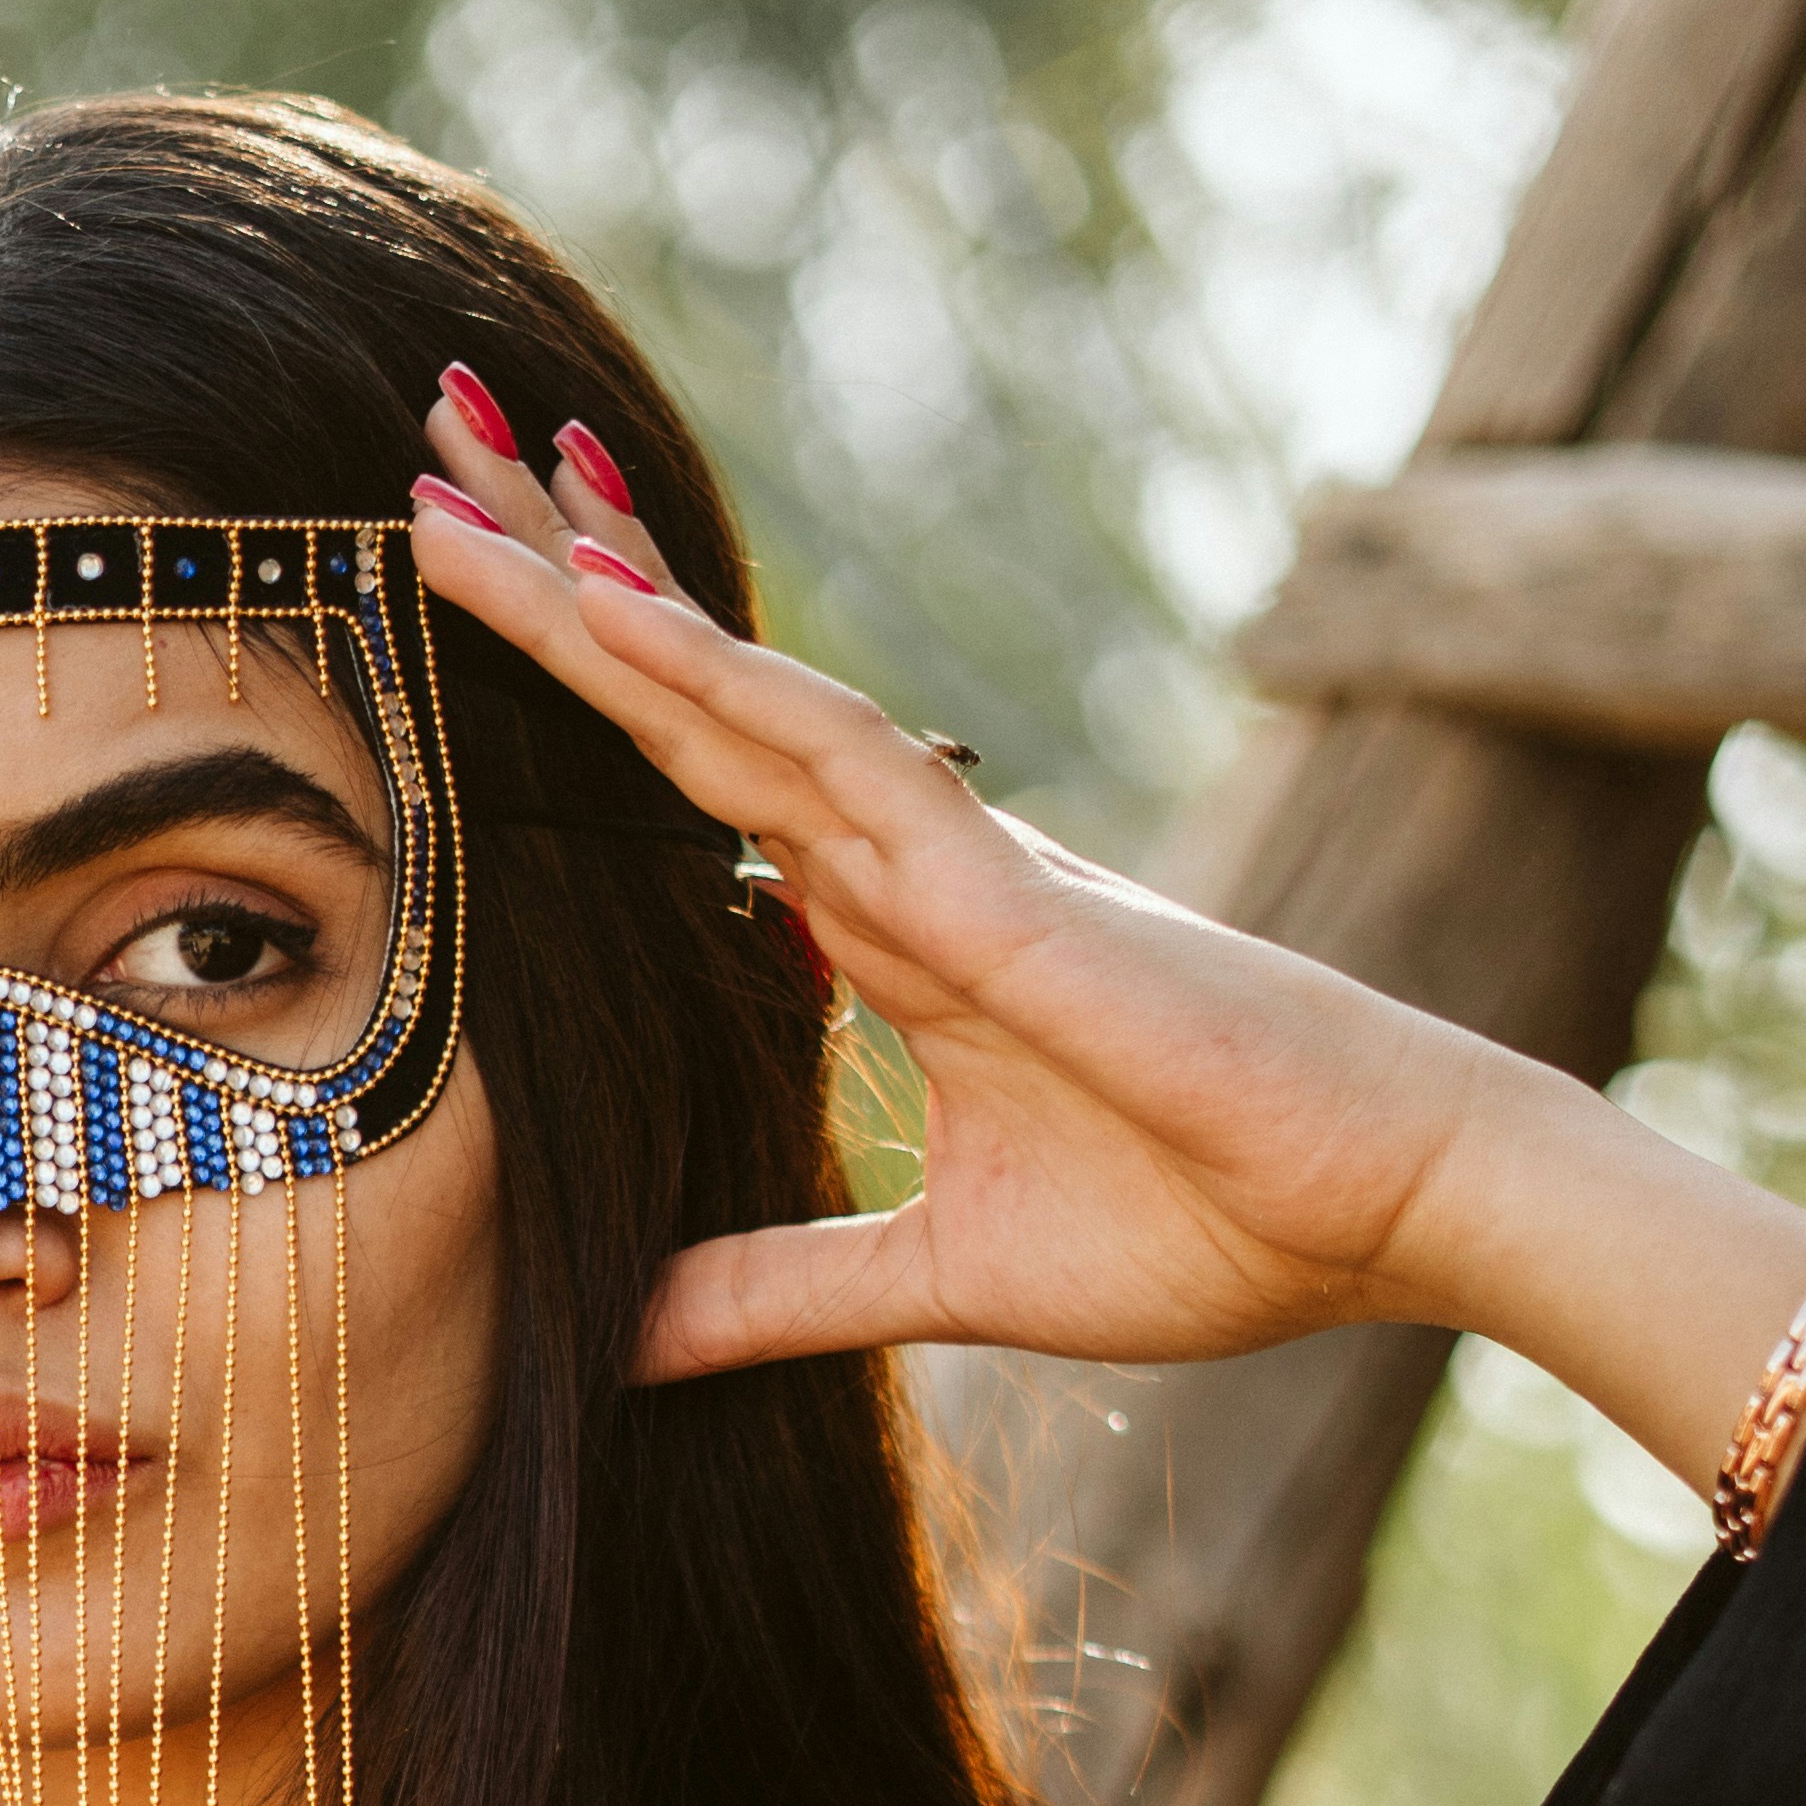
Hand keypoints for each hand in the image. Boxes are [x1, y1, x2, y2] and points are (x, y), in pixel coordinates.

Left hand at [408, 389, 1805, 1480]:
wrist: (1385, 1213)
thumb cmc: (1208, 1224)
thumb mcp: (938, 1279)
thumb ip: (779, 1294)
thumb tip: (628, 1341)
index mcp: (890, 937)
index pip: (700, 785)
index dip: (591, 694)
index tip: (470, 606)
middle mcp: (905, 868)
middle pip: (693, 700)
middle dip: (559, 593)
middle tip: (420, 465)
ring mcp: (956, 864)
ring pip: (740, 697)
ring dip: (599, 605)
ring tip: (462, 496)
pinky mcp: (1013, 898)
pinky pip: (846, 766)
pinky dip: (729, 688)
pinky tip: (621, 616)